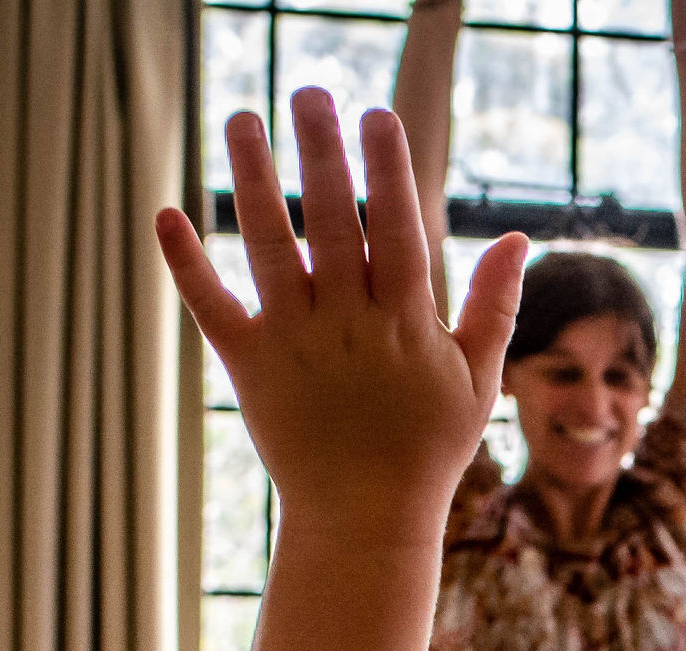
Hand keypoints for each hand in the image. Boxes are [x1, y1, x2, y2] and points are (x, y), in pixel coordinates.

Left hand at [154, 92, 524, 537]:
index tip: (377, 117)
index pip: (395, 230)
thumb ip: (494, 307)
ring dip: (253, 179)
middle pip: (330, 221)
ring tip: (244, 119)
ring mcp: (294, 343)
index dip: (387, 171)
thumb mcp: (477, 380)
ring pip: (269, 246)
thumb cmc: (427, 450)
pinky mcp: (248, 366)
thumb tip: (516, 237)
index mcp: (406, 323)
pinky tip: (169, 212)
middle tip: (310, 93)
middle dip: (321, 152)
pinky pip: (212, 306)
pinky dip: (188, 263)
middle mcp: (346, 323)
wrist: (364, 521)